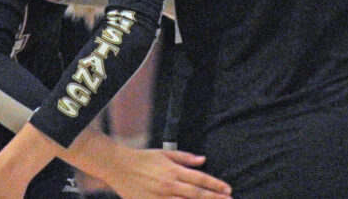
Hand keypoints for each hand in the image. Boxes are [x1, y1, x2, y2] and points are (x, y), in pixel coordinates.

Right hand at [101, 148, 232, 198]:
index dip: (215, 184)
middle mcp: (169, 185)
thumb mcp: (164, 153)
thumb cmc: (143, 158)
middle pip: (196, 194)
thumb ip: (185, 157)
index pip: (200, 178)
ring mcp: (160, 197)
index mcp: (173, 170)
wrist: (119, 167)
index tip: (228, 189)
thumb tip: (203, 160)